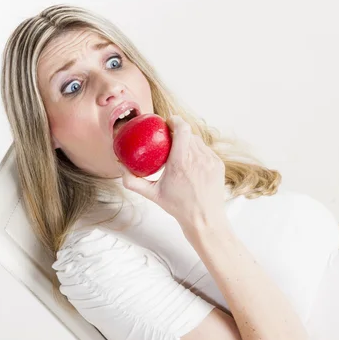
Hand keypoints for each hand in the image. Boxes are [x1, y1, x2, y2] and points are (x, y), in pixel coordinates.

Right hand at [117, 115, 227, 237]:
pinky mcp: (218, 165)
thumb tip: (120, 166)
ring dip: (189, 143)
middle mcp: (197, 158)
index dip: (175, 120)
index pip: (182, 129)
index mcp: (180, 162)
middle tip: (170, 139)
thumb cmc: (178, 206)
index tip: (168, 122)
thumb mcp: (152, 194)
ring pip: (198, 142)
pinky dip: (198, 153)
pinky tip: (192, 163)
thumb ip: (132, 181)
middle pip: (188, 134)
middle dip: (179, 133)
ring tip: (180, 152)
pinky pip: (206, 151)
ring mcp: (210, 161)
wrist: (204, 219)